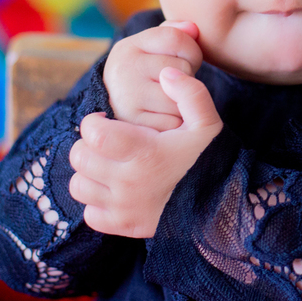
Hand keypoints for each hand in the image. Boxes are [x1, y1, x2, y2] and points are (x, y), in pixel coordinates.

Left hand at [68, 67, 223, 237]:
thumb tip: (166, 74)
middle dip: (88, 144)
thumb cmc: (211, 158)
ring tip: (108, 164)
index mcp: (144, 152)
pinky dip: (96, 202)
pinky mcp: (123, 227)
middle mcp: (128, 182)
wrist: (222, 205)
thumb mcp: (208, 122)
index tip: (104, 119)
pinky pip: (90, 214)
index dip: (93, 122)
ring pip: (79, 185)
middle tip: (107, 141)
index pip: (94, 134)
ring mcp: (123, 207)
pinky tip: (114, 190)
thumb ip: (190, 92)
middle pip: (80, 157)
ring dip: (89, 172)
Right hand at [103, 21, 200, 130]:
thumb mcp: (152, 48)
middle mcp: (123, 71)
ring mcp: (127, 99)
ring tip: (169, 98)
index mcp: (128, 47)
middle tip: (174, 83)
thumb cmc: (143, 73)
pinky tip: (165, 116)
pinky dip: (177, 121)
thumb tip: (193, 28)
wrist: (114, 111)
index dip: (190, 49)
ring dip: (184, 100)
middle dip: (188, 76)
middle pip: (182, 67)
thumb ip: (176, 32)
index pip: (175, 38)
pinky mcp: (136, 125)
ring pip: (181, 96)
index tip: (186, 59)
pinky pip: (176, 121)